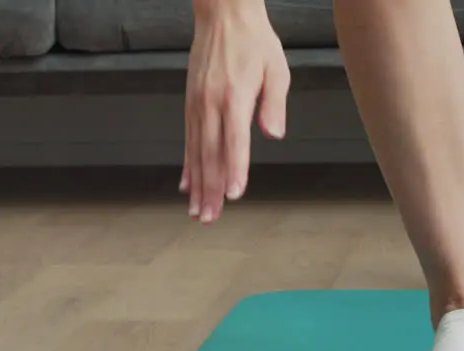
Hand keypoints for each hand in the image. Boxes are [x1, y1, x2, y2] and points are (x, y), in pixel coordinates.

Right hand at [183, 0, 289, 223]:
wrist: (223, 15)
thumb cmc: (254, 41)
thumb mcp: (276, 68)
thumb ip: (274, 103)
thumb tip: (274, 134)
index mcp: (235, 96)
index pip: (235, 141)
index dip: (235, 170)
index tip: (234, 195)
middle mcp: (211, 103)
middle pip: (210, 154)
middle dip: (211, 189)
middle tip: (209, 217)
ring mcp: (197, 105)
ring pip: (196, 152)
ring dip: (197, 185)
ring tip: (197, 211)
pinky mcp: (191, 103)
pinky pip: (187, 140)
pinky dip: (187, 165)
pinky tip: (186, 185)